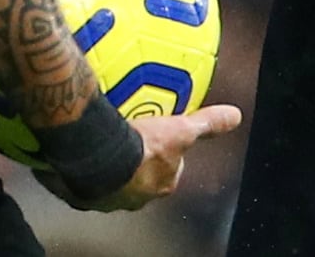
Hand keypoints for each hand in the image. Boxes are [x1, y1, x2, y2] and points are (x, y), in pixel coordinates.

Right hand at [35, 104, 242, 211]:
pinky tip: (78, 149)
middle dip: (137, 162)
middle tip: (130, 135)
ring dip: (109, 166)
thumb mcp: (181, 130)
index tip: (159, 137)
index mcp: (160, 186)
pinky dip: (82, 168)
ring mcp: (108, 198)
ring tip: (103, 139)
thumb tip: (235, 116)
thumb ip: (207, 124)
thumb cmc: (143, 148)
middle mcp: (136, 198)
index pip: (170, 171)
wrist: (99, 157)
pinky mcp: (81, 194)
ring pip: (111, 181)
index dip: (167, 155)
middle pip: (141, 178)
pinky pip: (82, 180)